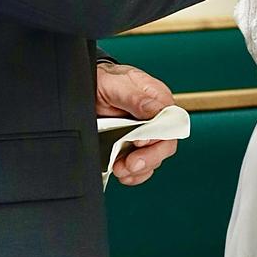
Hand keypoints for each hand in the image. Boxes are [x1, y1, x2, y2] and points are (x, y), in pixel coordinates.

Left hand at [95, 62, 177, 185]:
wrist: (86, 89)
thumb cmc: (104, 80)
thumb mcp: (117, 85)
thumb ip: (136, 98)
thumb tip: (156, 110)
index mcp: (157, 99)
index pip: (170, 123)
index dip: (158, 136)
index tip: (139, 141)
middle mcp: (155, 119)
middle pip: (166, 145)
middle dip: (149, 159)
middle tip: (131, 164)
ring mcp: (144, 135)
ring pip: (154, 160)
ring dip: (138, 170)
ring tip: (120, 169)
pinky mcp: (132, 148)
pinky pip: (141, 168)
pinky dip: (133, 175)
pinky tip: (123, 174)